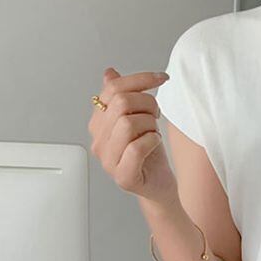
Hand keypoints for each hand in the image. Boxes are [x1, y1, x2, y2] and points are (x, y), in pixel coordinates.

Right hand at [88, 67, 175, 203]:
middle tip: (156, 115)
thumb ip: (122, 97)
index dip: (140, 79)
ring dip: (150, 124)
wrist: (159, 187)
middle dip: (147, 103)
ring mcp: (108, 160)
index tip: (162, 78)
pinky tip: (155, 143)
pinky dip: (152, 141)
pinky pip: (136, 147)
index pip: (112, 88)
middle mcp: (99, 141)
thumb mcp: (138, 119)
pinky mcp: (123, 176)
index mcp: (99, 123)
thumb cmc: (150, 155)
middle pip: (120, 103)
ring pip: (127, 123)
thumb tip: (109, 73)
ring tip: (154, 132)